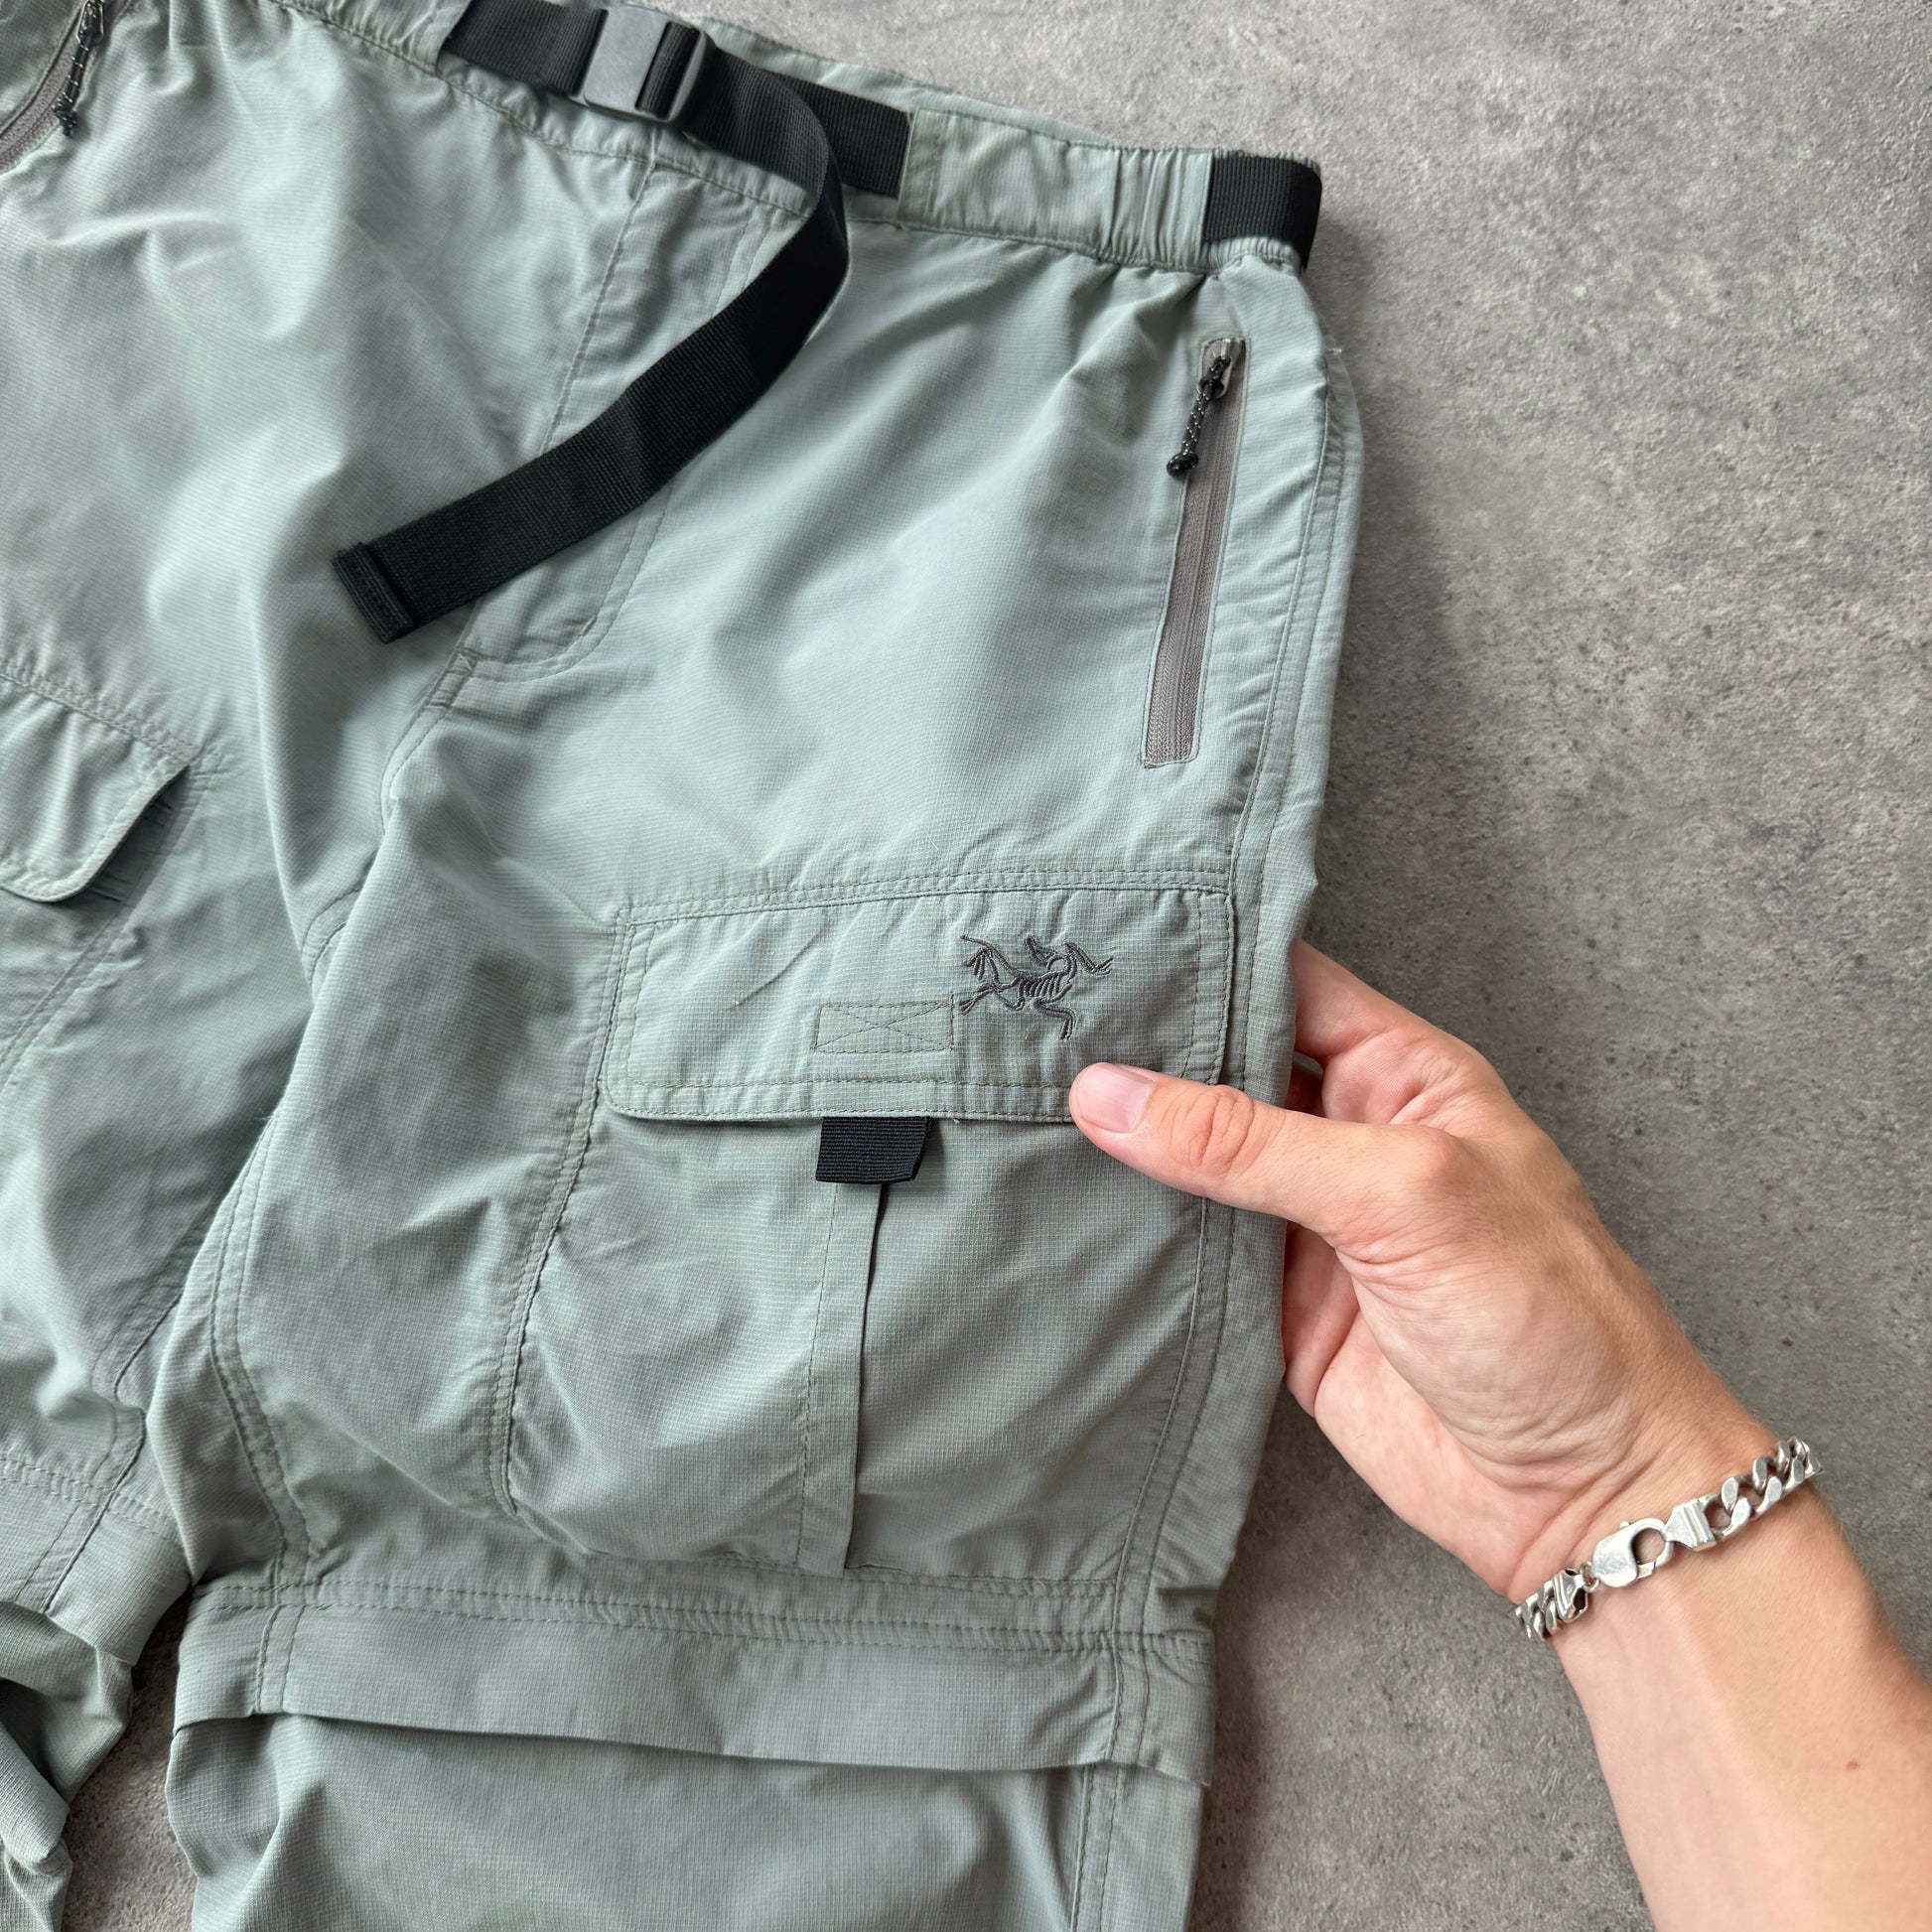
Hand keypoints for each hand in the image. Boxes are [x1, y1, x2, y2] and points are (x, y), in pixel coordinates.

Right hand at [1069, 940, 1763, 1603]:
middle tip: (1035, 1021)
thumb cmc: (1546, 1318)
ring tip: (1020, 1099)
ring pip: (1193, 1162)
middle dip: (1144, 1050)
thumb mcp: (1403, 1195)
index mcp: (1403, 1074)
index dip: (1202, 960)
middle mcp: (1349, 1136)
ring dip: (1127, 1144)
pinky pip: (1186, 1253)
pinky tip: (1061, 1203)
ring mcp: (1307, 1224)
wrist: (1578, 1492)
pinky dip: (1132, 1234)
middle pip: (1225, 1069)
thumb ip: (1252, 1143)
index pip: (1287, 984)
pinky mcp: (1273, 1307)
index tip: (1104, 944)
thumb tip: (1113, 1095)